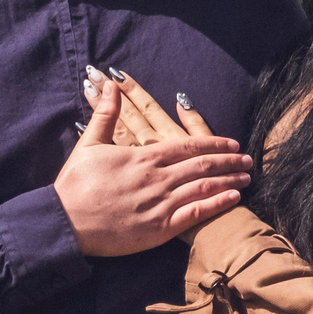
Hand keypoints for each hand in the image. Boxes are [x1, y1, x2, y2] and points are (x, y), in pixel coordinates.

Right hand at [56, 70, 251, 255]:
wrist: (64, 224)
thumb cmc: (74, 185)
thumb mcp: (89, 145)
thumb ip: (106, 115)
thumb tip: (111, 85)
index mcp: (143, 157)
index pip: (187, 145)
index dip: (212, 143)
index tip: (232, 142)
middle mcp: (157, 178)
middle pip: (202, 165)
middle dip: (229, 161)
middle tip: (248, 159)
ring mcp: (161, 204)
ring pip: (204, 187)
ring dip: (229, 180)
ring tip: (246, 178)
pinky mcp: (160, 229)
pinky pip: (196, 214)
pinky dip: (217, 204)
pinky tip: (233, 199)